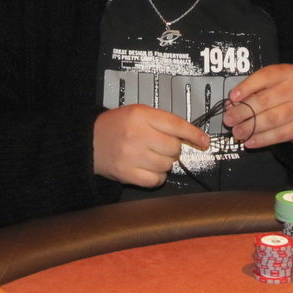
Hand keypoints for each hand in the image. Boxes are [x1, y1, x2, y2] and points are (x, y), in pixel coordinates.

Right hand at [94, 104, 209, 187]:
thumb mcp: (138, 112)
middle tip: (163, 146)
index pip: (176, 124)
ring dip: (165, 163)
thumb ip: (163, 121)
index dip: (193, 134)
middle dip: (173, 149)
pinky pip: (156, 180)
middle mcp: (137, 135)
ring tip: (152, 156)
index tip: (204, 141)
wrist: (88, 140)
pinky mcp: (127, 174)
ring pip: (167, 165)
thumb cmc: (116, 125)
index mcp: (140, 116)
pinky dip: (157, 176)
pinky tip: (149, 168)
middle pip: (174, 147)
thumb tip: (191, 135)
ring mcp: (131, 156)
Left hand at [223, 64, 292, 148]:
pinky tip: (250, 141)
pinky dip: (262, 139)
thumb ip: (255, 91)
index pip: (264, 77)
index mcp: (287, 73)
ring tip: (237, 132)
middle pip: (264, 100)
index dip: (246, 87)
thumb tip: (231, 103)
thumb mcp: (275, 85)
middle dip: (242, 111)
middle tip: (229, 119)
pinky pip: (279, 135)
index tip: (232, 97)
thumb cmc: (288, 95)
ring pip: (270, 119)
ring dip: (250, 127)